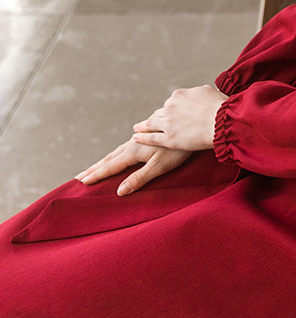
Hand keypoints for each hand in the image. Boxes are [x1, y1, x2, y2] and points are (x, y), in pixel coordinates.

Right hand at [76, 138, 192, 195]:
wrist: (194, 125)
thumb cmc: (179, 150)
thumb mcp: (159, 167)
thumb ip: (138, 179)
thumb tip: (118, 192)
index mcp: (133, 151)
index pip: (110, 166)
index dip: (96, 175)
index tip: (80, 182)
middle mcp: (134, 142)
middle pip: (111, 157)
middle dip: (96, 167)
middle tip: (80, 176)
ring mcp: (142, 135)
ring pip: (120, 149)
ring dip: (107, 158)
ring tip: (97, 165)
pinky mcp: (151, 130)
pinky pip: (130, 142)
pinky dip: (122, 150)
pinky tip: (125, 148)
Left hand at [132, 84, 227, 151]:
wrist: (221, 122)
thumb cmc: (220, 107)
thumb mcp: (209, 92)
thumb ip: (199, 93)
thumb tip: (200, 93)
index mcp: (179, 95)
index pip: (172, 102)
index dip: (171, 109)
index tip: (171, 113)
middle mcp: (171, 107)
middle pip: (160, 113)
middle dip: (155, 117)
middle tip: (148, 122)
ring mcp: (168, 123)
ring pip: (151, 124)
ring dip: (142, 126)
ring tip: (136, 128)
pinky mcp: (169, 139)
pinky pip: (152, 138)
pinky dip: (142, 138)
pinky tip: (136, 137)